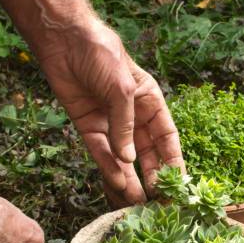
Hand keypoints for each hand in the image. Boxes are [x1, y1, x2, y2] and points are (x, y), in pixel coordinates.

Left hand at [38, 20, 184, 205]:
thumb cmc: (103, 55)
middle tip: (157, 201)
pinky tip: (116, 182)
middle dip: (152, 177)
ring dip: (129, 178)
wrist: (64, 40)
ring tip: (135, 201)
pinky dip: (108, 166)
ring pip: (123, 158)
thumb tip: (129, 160)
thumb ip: (126, 125)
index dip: (173, 161)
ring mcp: (110, 124)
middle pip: (146, 153)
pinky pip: (100, 151)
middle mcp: (133, 117)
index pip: (167, 138)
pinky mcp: (89, 127)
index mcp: (150, 104)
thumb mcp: (123, 89)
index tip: (179, 184)